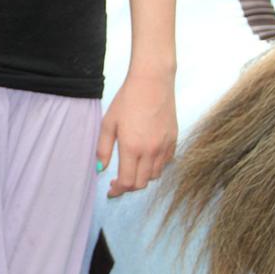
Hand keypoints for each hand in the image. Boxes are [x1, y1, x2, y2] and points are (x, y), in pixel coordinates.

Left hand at [96, 71, 177, 197]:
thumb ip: (103, 149)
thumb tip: (100, 169)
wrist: (152, 81)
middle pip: (141, 183)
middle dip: (128, 187)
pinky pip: (165, 163)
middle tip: (118, 181)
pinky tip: (145, 158)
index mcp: (132, 148)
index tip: (111, 191)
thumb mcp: (108, 123)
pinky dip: (155, 167)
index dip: (118, 191)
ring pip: (154, 175)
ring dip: (142, 177)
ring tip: (131, 168)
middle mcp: (151, 151)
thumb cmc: (127, 100)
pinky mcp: (174, 140)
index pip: (127, 183)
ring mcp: (164, 146)